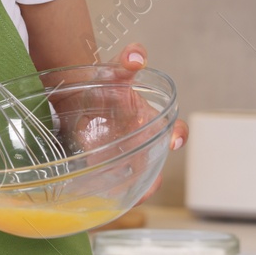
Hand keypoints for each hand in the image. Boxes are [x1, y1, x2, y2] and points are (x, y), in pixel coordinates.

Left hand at [113, 43, 185, 206]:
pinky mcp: (106, 166)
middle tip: (147, 186)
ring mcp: (126, 155)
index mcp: (151, 119)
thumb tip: (137, 55)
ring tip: (126, 197)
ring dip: (135, 190)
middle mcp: (143, 140)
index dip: (179, 135)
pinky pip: (116, 184)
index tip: (175, 141)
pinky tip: (105, 199)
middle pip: (157, 164)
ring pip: (138, 179)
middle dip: (154, 177)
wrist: (76, 95)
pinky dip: (114, 193)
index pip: (175, 130)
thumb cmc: (103, 83)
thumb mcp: (114, 71)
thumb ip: (127, 61)